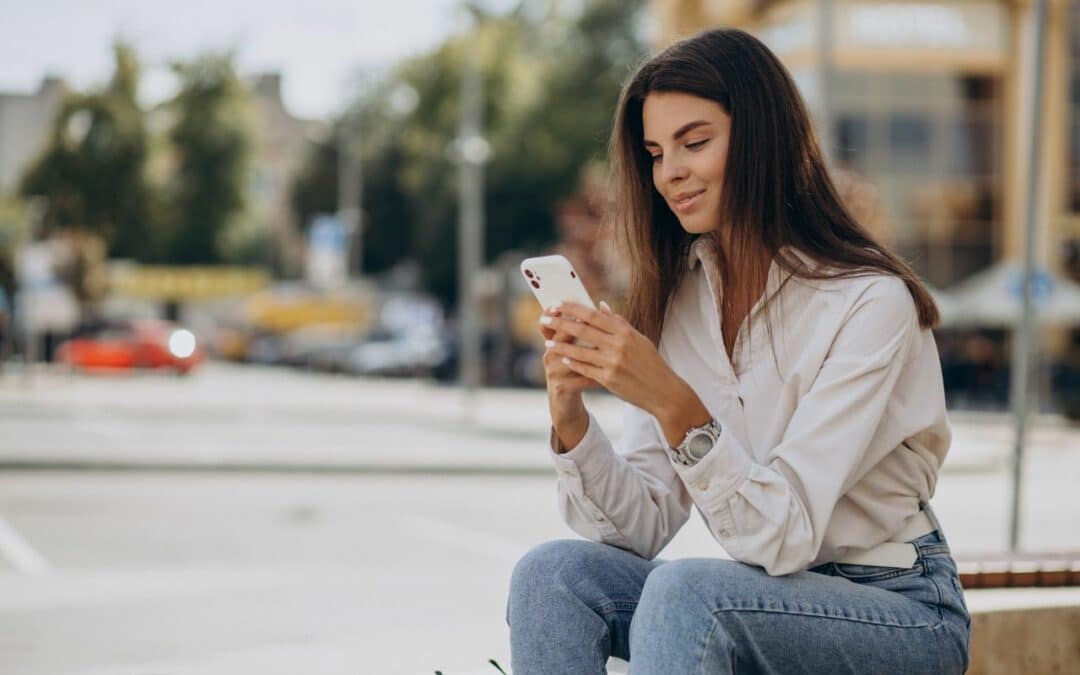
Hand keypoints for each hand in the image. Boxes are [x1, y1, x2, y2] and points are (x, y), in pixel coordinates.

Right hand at [538, 306, 599, 449]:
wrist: (565, 403)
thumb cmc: (575, 371)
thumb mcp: (576, 350)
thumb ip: (587, 328)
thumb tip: (602, 305)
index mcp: (553, 344)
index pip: (549, 324)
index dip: (557, 314)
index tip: (573, 305)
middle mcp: (549, 356)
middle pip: (560, 338)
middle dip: (575, 329)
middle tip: (591, 322)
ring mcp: (553, 372)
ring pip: (571, 359)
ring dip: (589, 354)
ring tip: (604, 348)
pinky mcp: (561, 388)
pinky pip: (581, 379)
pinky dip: (596, 375)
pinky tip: (610, 373)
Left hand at [542, 301, 679, 418]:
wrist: (663, 391)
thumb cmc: (651, 363)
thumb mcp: (638, 339)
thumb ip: (618, 322)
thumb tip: (600, 305)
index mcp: (625, 332)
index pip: (594, 315)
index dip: (573, 308)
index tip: (557, 303)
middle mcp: (618, 345)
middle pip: (583, 330)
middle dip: (560, 323)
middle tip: (544, 319)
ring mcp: (612, 363)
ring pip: (580, 351)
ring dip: (560, 346)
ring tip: (547, 341)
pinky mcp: (608, 380)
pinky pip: (584, 369)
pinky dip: (572, 363)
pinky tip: (561, 359)